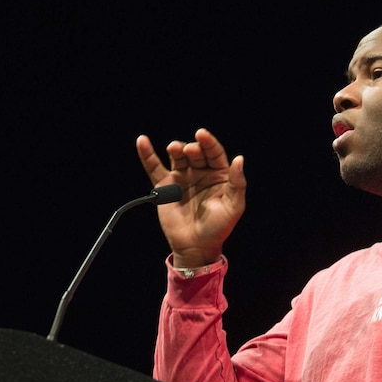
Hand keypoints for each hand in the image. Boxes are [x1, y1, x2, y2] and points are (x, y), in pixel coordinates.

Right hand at [136, 128, 245, 267]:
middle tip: (190, 151)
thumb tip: (239, 158)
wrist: (196, 246)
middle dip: (192, 148)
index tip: (202, 134)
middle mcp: (200, 172)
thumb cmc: (218, 228)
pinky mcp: (165, 187)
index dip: (209, 143)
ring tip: (173, 148)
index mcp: (218, 174)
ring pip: (177, 157)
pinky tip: (142, 140)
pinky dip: (147, 155)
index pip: (214, 153)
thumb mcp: (233, 206)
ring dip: (175, 149)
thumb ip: (237, 183)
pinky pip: (154, 168)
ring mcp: (181, 178)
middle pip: (195, 153)